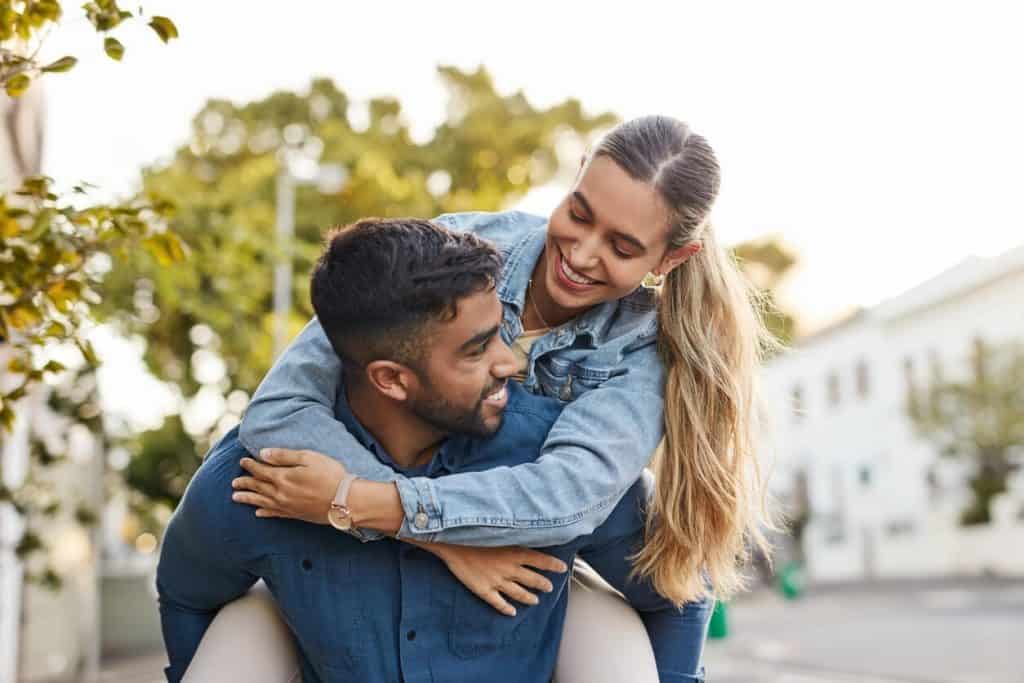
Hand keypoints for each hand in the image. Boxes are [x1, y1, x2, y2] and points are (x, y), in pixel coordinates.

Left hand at [232, 448, 344, 524]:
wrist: (345, 500)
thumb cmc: (330, 475)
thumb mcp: (308, 458)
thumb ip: (284, 456)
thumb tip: (263, 454)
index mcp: (283, 477)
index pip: (261, 470)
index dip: (250, 465)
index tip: (242, 461)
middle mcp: (281, 493)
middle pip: (258, 487)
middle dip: (245, 483)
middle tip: (234, 482)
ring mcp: (287, 506)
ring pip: (261, 502)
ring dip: (248, 499)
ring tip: (236, 497)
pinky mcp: (295, 514)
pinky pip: (274, 514)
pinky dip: (264, 513)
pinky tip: (258, 513)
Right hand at [416, 542, 567, 615]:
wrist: (452, 541)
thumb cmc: (475, 531)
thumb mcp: (499, 529)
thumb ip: (513, 531)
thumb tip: (527, 524)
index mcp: (514, 552)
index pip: (540, 560)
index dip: (553, 565)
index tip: (562, 568)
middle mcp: (509, 569)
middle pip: (532, 580)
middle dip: (543, 584)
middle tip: (549, 587)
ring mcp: (497, 581)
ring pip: (518, 594)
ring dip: (528, 598)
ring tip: (535, 601)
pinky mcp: (483, 590)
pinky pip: (498, 603)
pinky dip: (506, 609)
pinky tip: (511, 612)